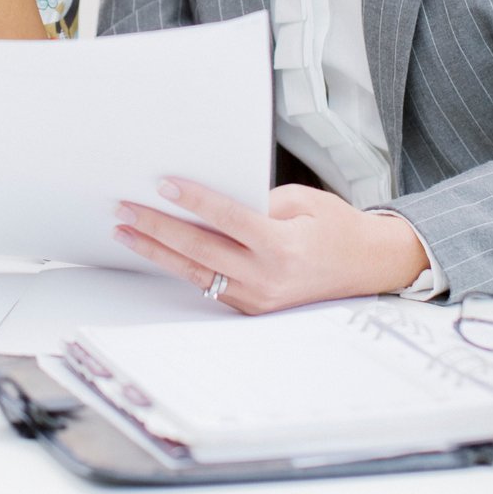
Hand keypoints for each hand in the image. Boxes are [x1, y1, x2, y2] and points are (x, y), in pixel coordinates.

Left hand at [113, 180, 430, 313]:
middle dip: (157, 229)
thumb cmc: (337, 228)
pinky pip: (208, 285)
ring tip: (126, 232)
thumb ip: (258, 202)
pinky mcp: (253, 308)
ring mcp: (259, 298)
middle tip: (125, 210)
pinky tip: (156, 251)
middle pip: (200, 250)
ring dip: (157, 252)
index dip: (193, 201)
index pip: (228, 219)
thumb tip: (209, 202)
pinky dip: (180, 266)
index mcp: (283, 246)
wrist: (368, 266)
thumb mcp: (303, 201)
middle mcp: (268, 278)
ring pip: (195, 273)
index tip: (163, 185)